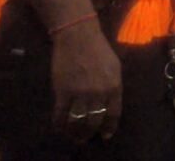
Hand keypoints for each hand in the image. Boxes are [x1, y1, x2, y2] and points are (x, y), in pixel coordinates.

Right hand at [52, 20, 122, 141]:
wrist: (78, 37)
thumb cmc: (99, 50)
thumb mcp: (115, 68)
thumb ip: (114, 86)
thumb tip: (110, 104)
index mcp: (114, 87)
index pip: (113, 114)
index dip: (109, 127)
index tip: (105, 135)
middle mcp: (99, 93)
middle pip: (95, 120)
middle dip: (90, 133)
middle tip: (85, 138)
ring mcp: (80, 93)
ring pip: (77, 120)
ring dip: (75, 131)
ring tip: (73, 136)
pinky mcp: (63, 91)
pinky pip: (60, 114)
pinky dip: (59, 124)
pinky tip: (59, 127)